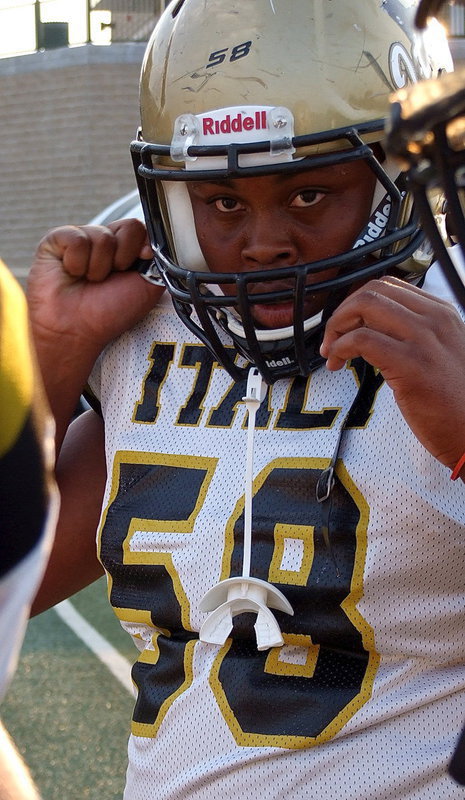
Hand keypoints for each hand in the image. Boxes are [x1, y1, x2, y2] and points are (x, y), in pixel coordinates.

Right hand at [27, 218, 163, 447]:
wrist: (76, 331)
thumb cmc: (109, 313)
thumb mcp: (149, 287)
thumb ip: (161, 262)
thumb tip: (163, 240)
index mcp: (127, 250)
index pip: (143, 230)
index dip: (143, 247)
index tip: (140, 264)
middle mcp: (105, 241)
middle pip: (128, 227)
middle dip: (123, 259)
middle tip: (110, 280)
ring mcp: (81, 238)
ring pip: (102, 235)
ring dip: (99, 267)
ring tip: (89, 282)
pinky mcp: (56, 240)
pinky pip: (76, 238)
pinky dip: (77, 262)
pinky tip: (72, 274)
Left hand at [320, 276, 464, 475]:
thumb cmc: (455, 404)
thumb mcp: (441, 354)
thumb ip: (413, 335)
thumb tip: (371, 327)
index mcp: (442, 314)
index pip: (389, 286)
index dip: (357, 302)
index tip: (346, 324)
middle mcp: (435, 320)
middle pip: (373, 291)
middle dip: (343, 312)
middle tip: (333, 337)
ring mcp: (424, 340)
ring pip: (365, 307)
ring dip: (337, 327)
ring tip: (333, 351)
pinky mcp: (411, 364)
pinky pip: (361, 339)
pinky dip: (340, 347)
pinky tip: (338, 363)